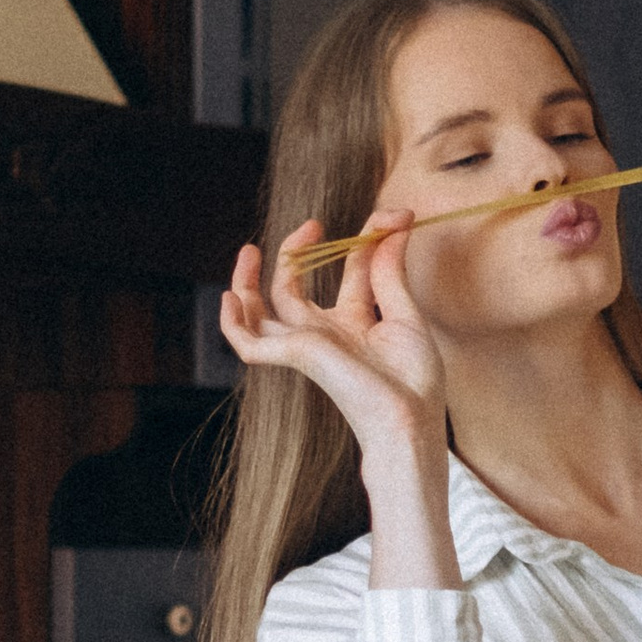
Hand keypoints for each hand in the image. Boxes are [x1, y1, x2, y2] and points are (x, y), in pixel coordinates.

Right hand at [217, 211, 444, 465]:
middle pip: (292, 287)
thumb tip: (395, 224)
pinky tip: (229, 298)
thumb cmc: (413, 384)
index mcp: (355, 324)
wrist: (409, 422)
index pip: (349, 272)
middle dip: (295, 251)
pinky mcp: (296, 356)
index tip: (390, 218)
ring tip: (247, 250)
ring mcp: (307, 345)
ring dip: (246, 282)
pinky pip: (249, 345)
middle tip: (312, 225)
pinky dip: (232, 324)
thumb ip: (391, 272)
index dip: (365, 241)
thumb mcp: (406, 315)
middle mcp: (325, 334)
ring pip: (260, 313)